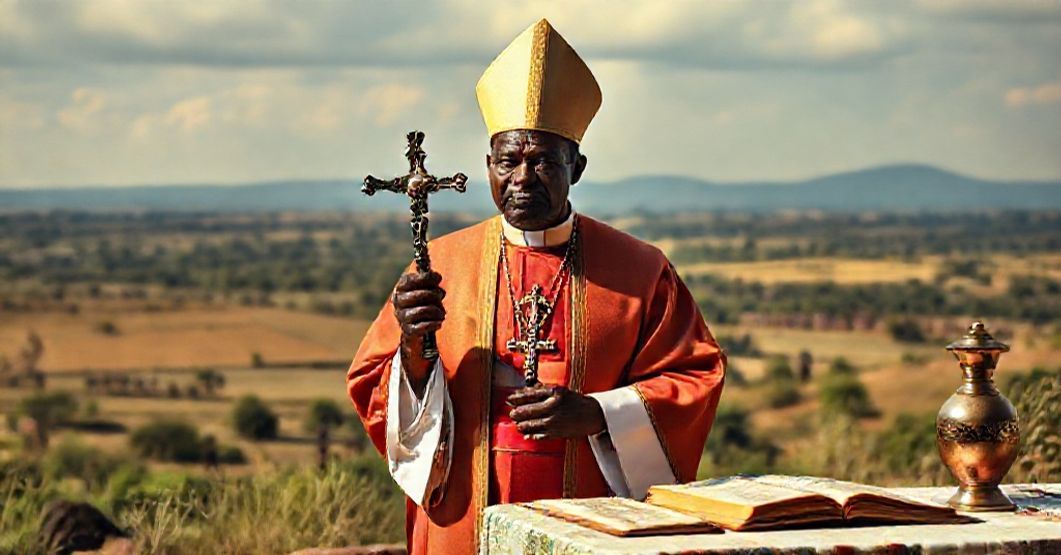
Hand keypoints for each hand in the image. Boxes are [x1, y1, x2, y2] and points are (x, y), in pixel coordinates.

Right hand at [393, 271, 445, 390]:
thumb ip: (426, 279)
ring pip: (425, 310)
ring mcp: (402, 317)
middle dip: (436, 295)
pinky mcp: (408, 330)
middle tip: (441, 297)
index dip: (427, 277)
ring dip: (438, 311)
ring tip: (442, 313)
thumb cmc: (423, 305)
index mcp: (400, 289)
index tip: (438, 278)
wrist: (416, 332)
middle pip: (422, 294)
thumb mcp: (423, 290)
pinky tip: (438, 323)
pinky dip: (435, 323)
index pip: (411, 279)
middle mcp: (398, 302)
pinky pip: (425, 325)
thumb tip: (428, 268)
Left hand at [507, 385, 605, 439]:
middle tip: (512, 413)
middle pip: (527, 410)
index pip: (530, 394)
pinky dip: (530, 435)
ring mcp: (554, 421)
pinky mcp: (556, 433)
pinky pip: (538, 435)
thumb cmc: (576, 401)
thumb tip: (525, 391)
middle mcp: (553, 406)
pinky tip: (527, 433)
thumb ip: (543, 390)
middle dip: (516, 412)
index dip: (517, 397)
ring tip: (518, 424)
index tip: (510, 399)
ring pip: (530, 424)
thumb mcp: (561, 391)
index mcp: (554, 393)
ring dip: (521, 425)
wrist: (593, 414)